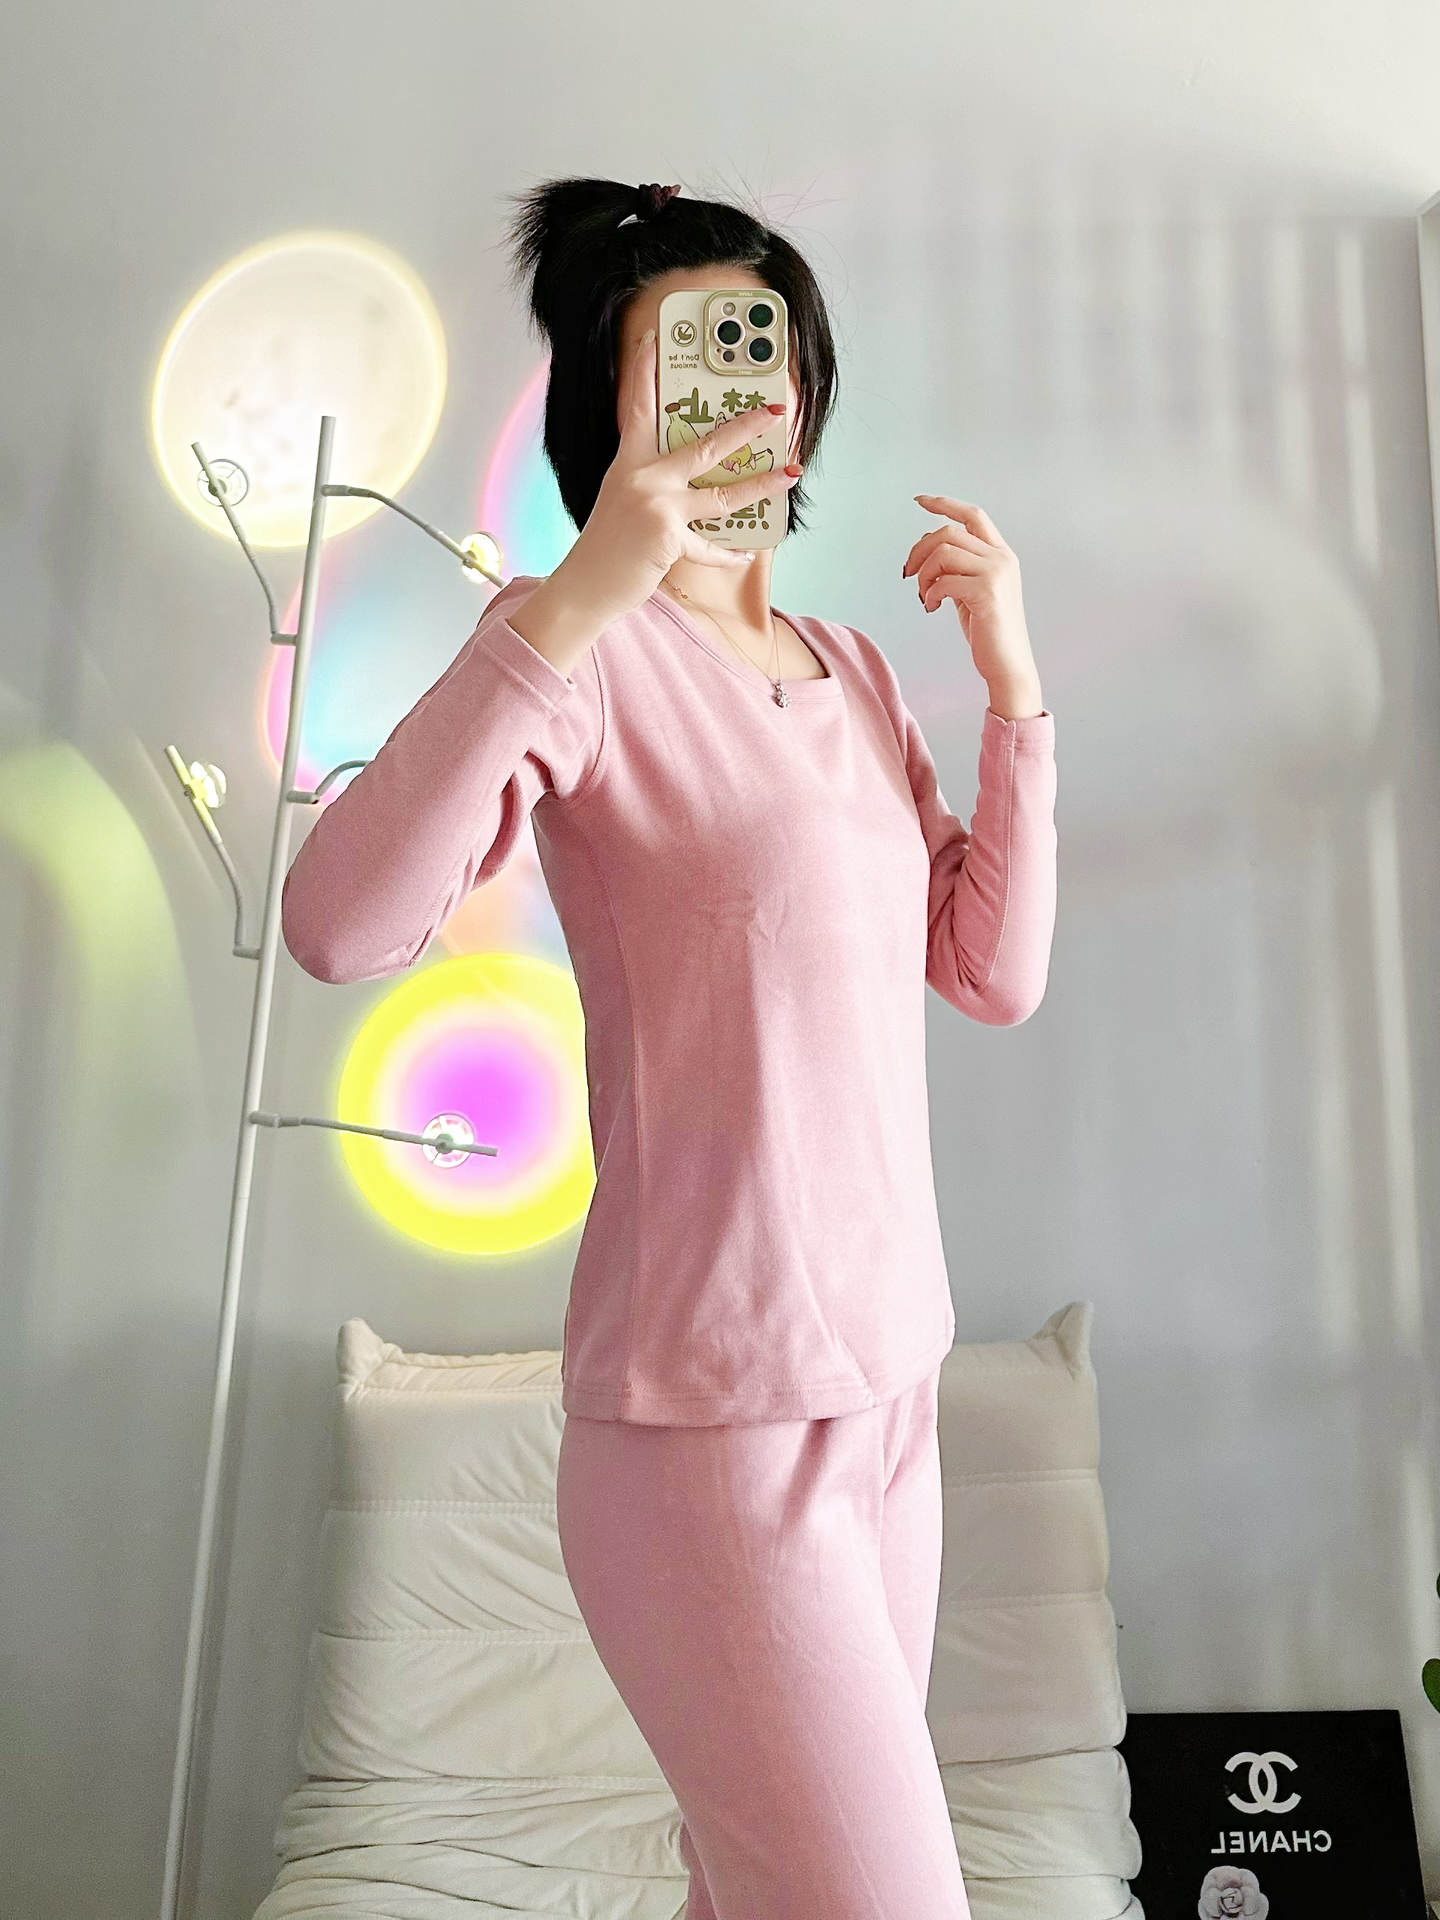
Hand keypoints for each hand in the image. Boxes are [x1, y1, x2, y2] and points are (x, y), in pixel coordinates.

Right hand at [553, 329, 800, 621]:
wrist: (585, 585)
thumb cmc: (606, 546)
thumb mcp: (622, 499)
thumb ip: (650, 480)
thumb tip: (691, 474)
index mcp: (629, 462)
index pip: (639, 407)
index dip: (646, 370)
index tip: (656, 337)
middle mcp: (644, 477)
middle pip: (704, 443)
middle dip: (745, 425)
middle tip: (774, 408)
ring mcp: (658, 505)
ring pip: (723, 493)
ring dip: (761, 484)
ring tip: (789, 472)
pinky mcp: (668, 536)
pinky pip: (711, 545)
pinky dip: (729, 554)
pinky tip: (746, 553)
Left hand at [902, 495, 1042, 717]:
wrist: (1007, 664)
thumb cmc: (988, 631)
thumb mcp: (971, 592)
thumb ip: (957, 569)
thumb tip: (928, 553)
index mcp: (1001, 554)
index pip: (972, 516)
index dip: (944, 504)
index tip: (919, 501)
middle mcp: (1002, 558)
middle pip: (949, 532)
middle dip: (919, 550)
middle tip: (907, 573)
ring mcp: (997, 573)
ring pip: (943, 551)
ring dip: (924, 574)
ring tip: (924, 596)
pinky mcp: (987, 591)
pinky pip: (944, 580)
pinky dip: (929, 593)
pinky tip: (932, 607)